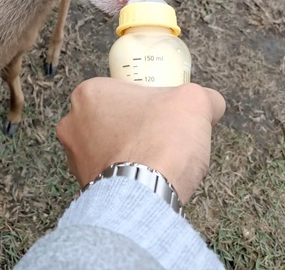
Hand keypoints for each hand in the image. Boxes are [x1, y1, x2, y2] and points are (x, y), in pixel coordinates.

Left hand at [56, 79, 225, 201]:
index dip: (149, 99)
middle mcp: (71, 124)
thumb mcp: (196, 101)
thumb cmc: (163, 140)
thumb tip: (212, 105)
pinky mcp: (82, 189)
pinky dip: (127, 175)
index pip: (123, 89)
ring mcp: (74, 160)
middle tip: (164, 133)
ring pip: (110, 147)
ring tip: (159, 159)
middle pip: (114, 117)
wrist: (148, 195)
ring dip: (131, 150)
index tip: (166, 111)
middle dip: (137, 125)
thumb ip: (205, 97)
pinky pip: (110, 174)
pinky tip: (150, 178)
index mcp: (89, 93)